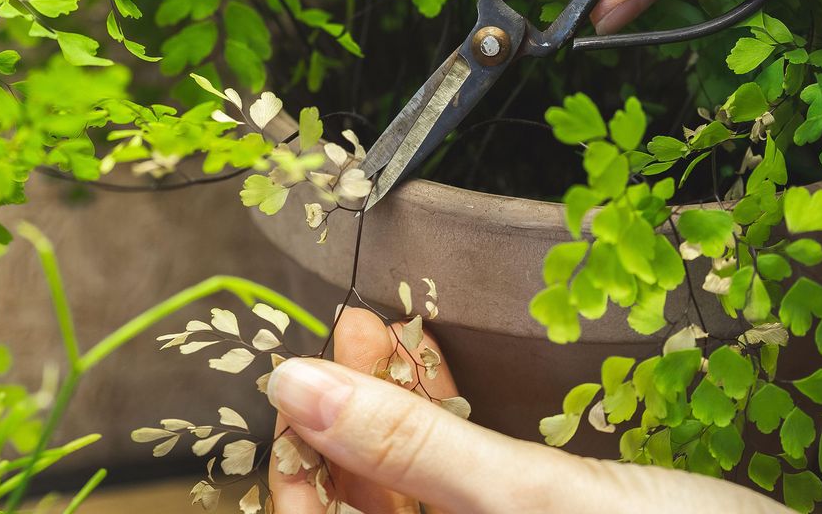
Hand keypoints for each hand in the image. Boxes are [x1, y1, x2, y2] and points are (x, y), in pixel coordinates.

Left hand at [267, 308, 787, 512]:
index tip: (296, 371)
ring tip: (384, 327)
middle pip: (362, 498)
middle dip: (347, 410)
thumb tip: (291, 385)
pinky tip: (434, 365)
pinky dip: (441, 420)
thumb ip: (409, 447)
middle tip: (353, 325)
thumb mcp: (531, 500)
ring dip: (392, 404)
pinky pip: (459, 476)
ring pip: (409, 482)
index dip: (297, 454)